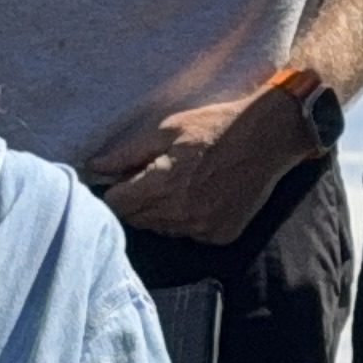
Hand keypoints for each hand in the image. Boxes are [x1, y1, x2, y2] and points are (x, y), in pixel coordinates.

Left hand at [87, 86, 313, 243]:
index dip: (114, 193)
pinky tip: (200, 197)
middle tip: (151, 178)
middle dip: (136, 201)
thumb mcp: (167, 130)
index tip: (121, 182)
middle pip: (136, 220)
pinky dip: (187, 220)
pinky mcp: (220, 236)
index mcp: (163, 185)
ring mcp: (202, 228)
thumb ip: (127, 154)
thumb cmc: (215, 126)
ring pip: (161, 230)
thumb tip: (94, 167)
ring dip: (160, 213)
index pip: (117, 206)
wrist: (268, 138)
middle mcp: (181, 214)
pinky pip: (189, 234)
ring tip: (179, 185)